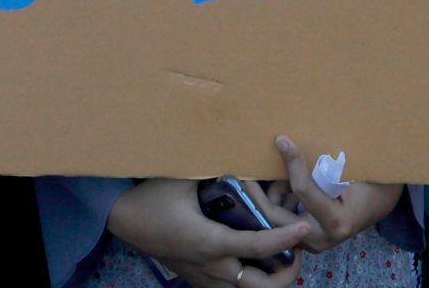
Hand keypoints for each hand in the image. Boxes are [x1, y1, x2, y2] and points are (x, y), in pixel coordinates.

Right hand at [106, 178, 306, 287]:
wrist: (124, 220)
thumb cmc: (154, 197)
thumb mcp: (186, 177)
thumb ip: (215, 170)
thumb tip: (241, 153)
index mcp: (212, 242)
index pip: (260, 246)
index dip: (286, 238)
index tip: (304, 227)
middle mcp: (213, 266)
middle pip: (262, 287)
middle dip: (287, 274)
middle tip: (296, 252)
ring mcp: (204, 277)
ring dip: (269, 278)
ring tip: (279, 256)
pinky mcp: (197, 278)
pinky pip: (230, 286)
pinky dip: (248, 278)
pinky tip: (252, 258)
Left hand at [269, 136, 403, 251]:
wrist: (381, 203)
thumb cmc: (371, 183)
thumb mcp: (351, 169)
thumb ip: (322, 160)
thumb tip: (290, 139)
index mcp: (337, 222)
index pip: (302, 190)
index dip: (291, 162)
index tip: (281, 140)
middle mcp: (322, 239)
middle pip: (277, 217)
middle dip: (261, 193)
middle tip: (249, 170)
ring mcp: (313, 243)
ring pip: (276, 222)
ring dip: (271, 197)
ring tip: (275, 176)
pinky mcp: (307, 240)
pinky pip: (282, 223)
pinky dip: (279, 203)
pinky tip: (284, 188)